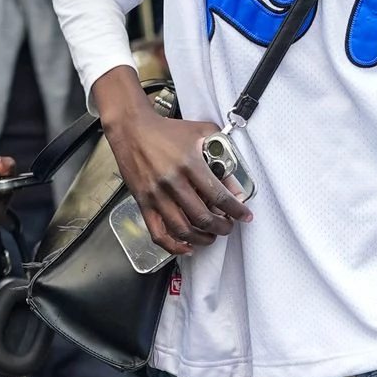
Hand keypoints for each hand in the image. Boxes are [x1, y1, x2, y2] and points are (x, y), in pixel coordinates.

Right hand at [91, 66, 251, 257]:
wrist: (132, 129)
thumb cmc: (168, 130)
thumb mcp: (201, 131)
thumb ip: (222, 151)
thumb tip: (233, 180)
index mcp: (189, 164)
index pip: (218, 195)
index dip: (236, 210)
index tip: (245, 216)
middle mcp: (172, 182)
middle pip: (203, 217)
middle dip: (222, 227)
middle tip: (228, 226)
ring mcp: (156, 195)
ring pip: (182, 230)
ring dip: (202, 238)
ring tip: (211, 236)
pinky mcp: (143, 203)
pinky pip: (158, 233)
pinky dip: (174, 246)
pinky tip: (187, 247)